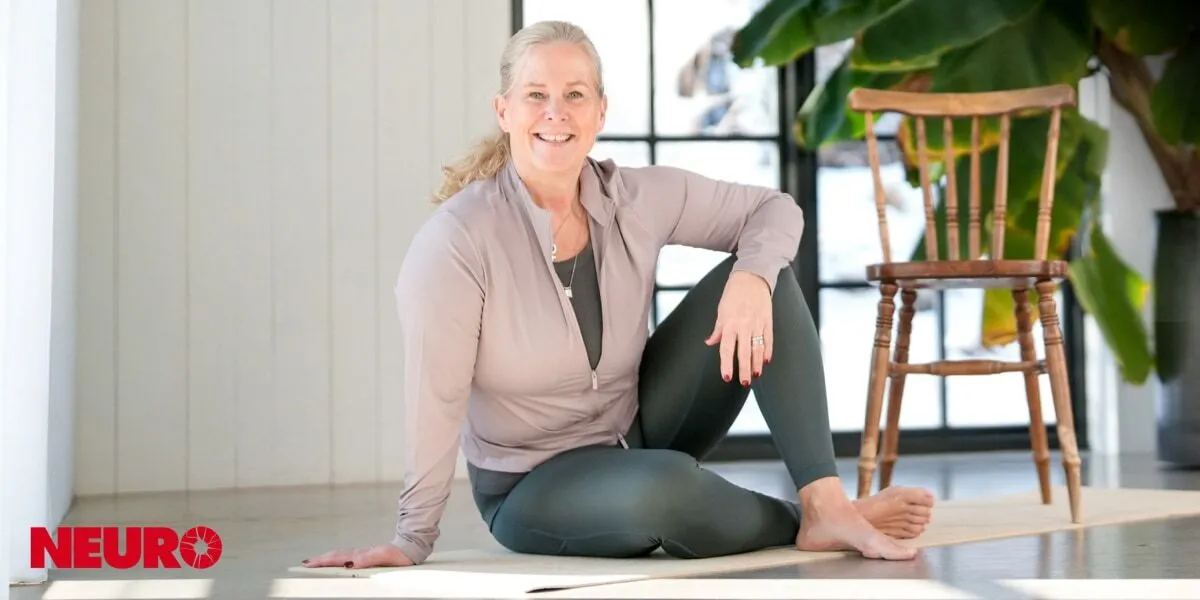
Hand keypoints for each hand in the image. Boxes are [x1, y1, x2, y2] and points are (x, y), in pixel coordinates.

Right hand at [301, 543, 413, 568]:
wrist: (410, 548)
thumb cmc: (399, 554)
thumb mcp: (384, 556)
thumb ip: (368, 558)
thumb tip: (352, 562)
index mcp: (360, 554)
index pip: (336, 558)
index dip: (322, 561)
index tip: (308, 563)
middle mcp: (359, 554)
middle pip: (335, 556)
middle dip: (319, 559)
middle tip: (305, 564)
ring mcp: (362, 555)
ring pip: (339, 556)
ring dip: (326, 559)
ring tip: (315, 562)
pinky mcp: (366, 557)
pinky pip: (347, 558)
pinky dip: (337, 560)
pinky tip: (337, 562)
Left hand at [705, 270, 772, 384]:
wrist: (752, 277)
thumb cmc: (733, 293)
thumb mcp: (721, 310)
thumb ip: (718, 329)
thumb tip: (710, 342)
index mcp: (729, 324)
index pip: (726, 349)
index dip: (726, 364)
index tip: (727, 377)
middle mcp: (743, 325)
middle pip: (744, 352)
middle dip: (743, 369)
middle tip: (744, 383)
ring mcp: (757, 323)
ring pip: (757, 348)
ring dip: (756, 363)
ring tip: (755, 375)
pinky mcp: (768, 320)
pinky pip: (769, 339)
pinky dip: (768, 351)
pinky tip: (765, 361)